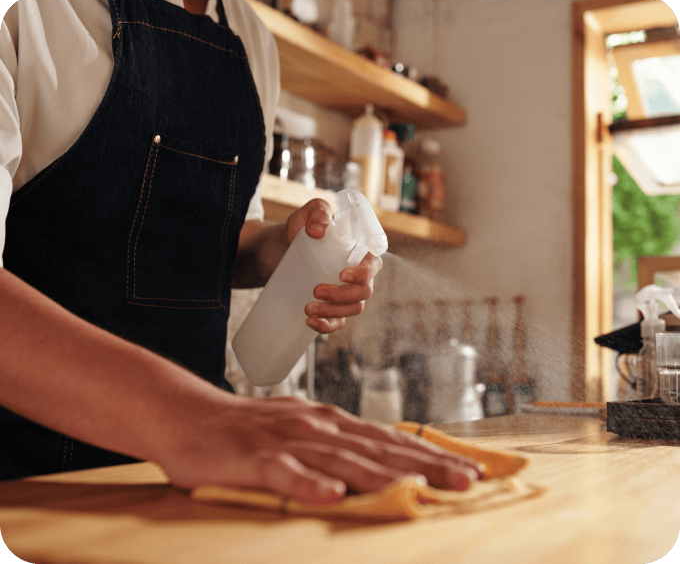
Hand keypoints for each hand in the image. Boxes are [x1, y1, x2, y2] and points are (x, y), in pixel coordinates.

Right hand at [160, 396, 485, 504]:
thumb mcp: (301, 433)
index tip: (470, 469)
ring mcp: (286, 440)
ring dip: (384, 476)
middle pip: (378, 448)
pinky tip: (331, 496)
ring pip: (343, 460)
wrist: (190, 415)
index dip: (430, 453)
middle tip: (468, 481)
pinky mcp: (253, 457)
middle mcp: (316, 426)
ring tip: (423, 490)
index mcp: (330, 423)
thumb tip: (381, 464)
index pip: (389, 438)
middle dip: (426, 465)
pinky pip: (284, 474)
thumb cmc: (250, 431)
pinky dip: (308, 483)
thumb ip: (338, 448)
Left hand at [286, 199, 382, 334]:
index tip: (341, 275)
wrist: (281, 248)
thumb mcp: (307, 214)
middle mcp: (359, 275)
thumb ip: (317, 212)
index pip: (373, 266)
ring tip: (307, 308)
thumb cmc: (302, 229)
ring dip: (332, 312)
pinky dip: (327, 326)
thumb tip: (319, 230)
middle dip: (342, 295)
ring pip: (353, 309)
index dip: (363, 274)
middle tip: (316, 290)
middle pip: (364, 292)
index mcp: (360, 252)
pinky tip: (310, 322)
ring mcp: (347, 293)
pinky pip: (338, 323)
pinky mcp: (333, 307)